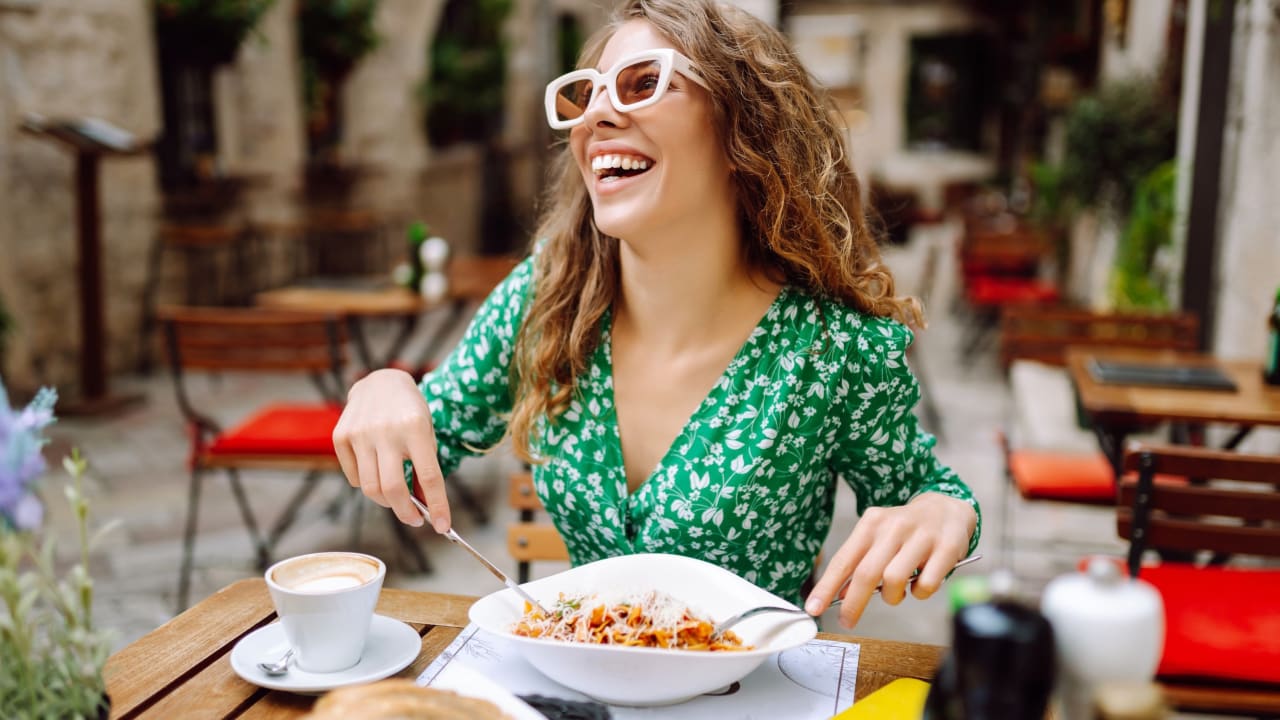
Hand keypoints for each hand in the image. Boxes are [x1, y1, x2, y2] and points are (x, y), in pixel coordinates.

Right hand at [331, 368, 449, 532]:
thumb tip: (424, 508)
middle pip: (392, 489)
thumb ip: (425, 468)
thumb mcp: (427, 434)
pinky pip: (354, 477)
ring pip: (370, 488)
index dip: (438, 506)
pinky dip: (367, 484)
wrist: (381, 382)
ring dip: (387, 501)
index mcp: (415, 428)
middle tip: (415, 520)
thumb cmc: (410, 412)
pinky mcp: (341, 436)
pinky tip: (376, 472)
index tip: (443, 527)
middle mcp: (385, 431)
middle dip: (406, 513)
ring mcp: (360, 433)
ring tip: (397, 497)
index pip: (429, 476)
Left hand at [804, 492, 975, 627]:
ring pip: (895, 579)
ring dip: (892, 597)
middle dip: (853, 603)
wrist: (946, 508)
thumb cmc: (906, 530)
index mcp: (872, 524)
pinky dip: (920, 594)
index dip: (826, 587)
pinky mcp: (946, 548)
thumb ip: (860, 564)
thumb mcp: (878, 538)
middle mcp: (894, 527)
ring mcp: (921, 536)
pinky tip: (920, 586)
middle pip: (866, 573)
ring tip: (896, 593)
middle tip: (847, 620)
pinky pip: (927, 584)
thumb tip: (842, 594)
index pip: (844, 560)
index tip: (813, 607)